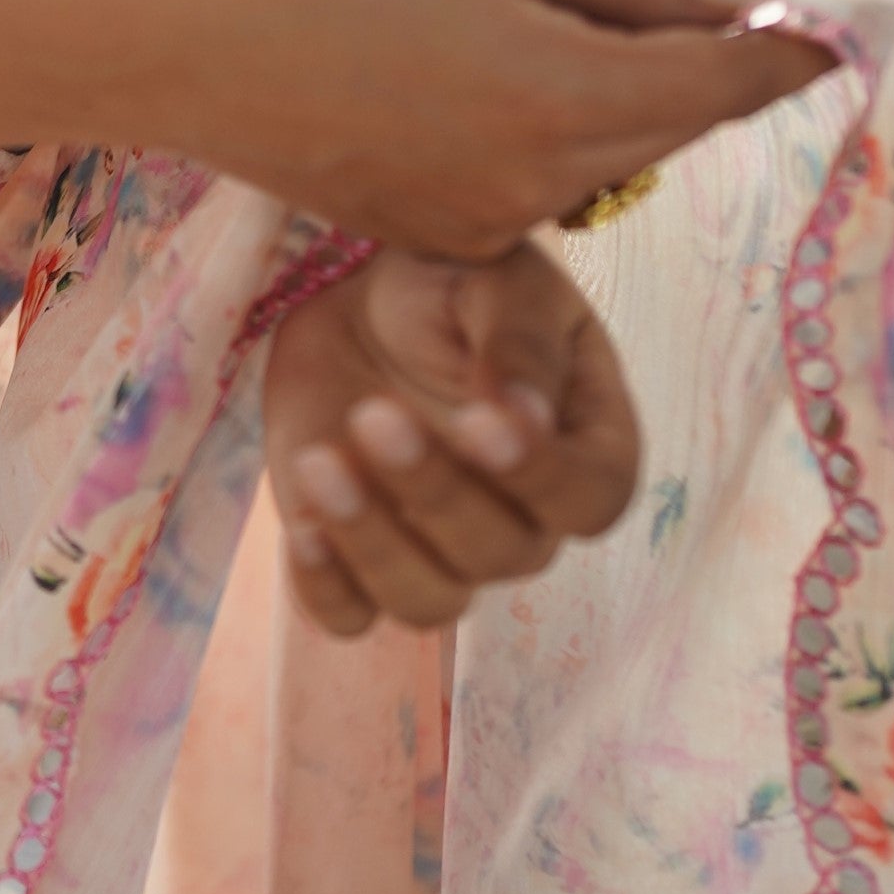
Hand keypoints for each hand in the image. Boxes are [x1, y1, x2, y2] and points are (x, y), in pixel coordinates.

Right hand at [131, 0, 840, 257]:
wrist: (173, 47)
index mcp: (559, 94)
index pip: (720, 83)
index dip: (781, 53)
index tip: (819, 28)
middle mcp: (541, 181)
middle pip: (666, 123)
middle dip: (692, 65)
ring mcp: (489, 223)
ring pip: (599, 153)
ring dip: (603, 91)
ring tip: (518, 12)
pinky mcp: (441, 240)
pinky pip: (531, 180)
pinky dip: (534, 127)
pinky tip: (459, 67)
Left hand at [263, 238, 637, 638]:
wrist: (364, 298)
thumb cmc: (453, 280)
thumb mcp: (496, 276)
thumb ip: (518, 339)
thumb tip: (523, 419)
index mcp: (584, 446)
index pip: (591, 498)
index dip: (542, 477)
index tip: (480, 422)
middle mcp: (526, 518)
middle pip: (504, 552)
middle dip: (435, 491)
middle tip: (374, 414)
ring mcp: (443, 548)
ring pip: (431, 600)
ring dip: (375, 545)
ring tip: (320, 462)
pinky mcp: (361, 556)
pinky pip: (352, 616)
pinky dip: (327, 590)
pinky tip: (302, 531)